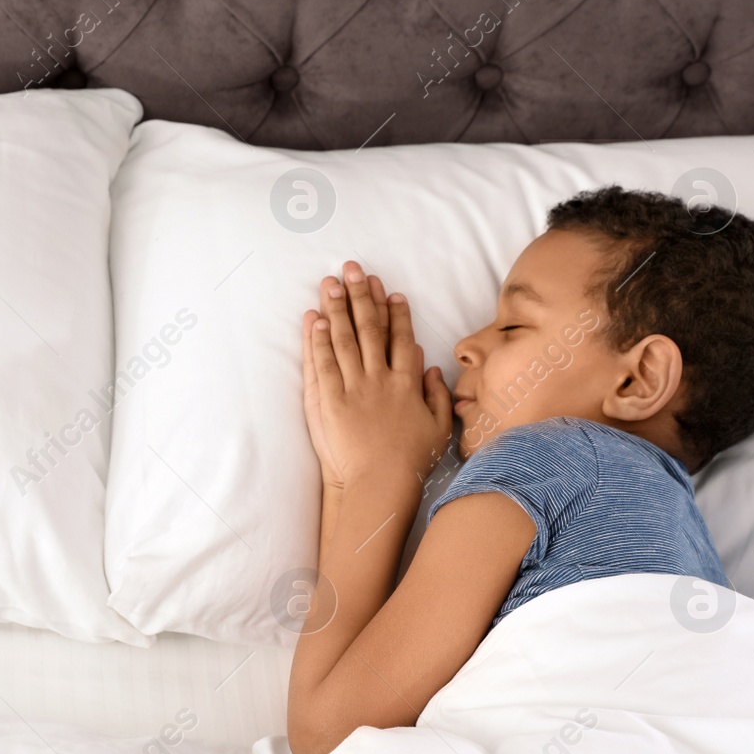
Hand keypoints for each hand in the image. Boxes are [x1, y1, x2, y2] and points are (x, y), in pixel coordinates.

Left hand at [301, 262, 451, 494]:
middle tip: (353, 269)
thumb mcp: (438, 428)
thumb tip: (431, 366)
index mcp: (407, 383)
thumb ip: (438, 394)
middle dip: (361, 296)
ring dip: (336, 308)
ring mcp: (353, 388)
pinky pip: (322, 364)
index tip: (390, 291)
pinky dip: (318, 340)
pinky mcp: (329, 402)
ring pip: (343, 340)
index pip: (401, 338)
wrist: (380, 484)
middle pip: (370, 329)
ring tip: (330, 283)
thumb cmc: (411, 461)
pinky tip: (315, 319)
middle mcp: (380, 379)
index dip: (395, 313)